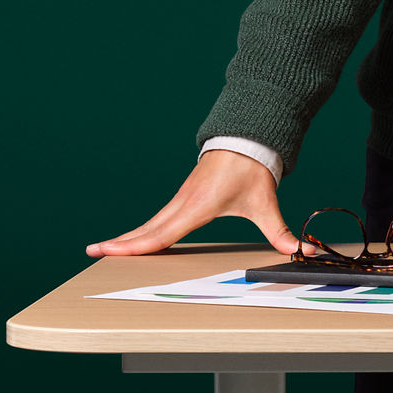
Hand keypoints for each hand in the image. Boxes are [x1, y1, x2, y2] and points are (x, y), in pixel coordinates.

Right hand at [85, 147, 299, 256]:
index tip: (111, 252)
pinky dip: (141, 230)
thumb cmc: (251, 170)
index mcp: (197, 206)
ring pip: (149, 223)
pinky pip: (157, 218)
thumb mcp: (265, 202)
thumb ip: (279, 230)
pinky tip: (133, 240)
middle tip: (92, 252)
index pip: (162, 232)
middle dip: (119, 242)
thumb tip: (300, 249)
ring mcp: (181, 199)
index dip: (136, 245)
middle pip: (146, 228)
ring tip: (102, 249)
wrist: (246, 140)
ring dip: (126, 237)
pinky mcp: (184, 198)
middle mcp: (183, 203)